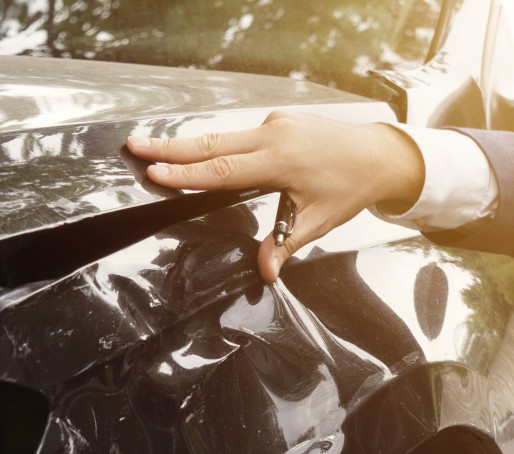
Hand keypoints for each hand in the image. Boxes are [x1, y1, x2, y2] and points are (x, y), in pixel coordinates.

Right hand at [123, 111, 424, 282]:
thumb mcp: (319, 221)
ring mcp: (276, 124)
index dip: (186, 173)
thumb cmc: (350, 187)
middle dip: (170, 147)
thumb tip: (265, 272)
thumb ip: (286, 243)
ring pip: (222, 136)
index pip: (222, 169)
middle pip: (211, 144)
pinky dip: (215, 142)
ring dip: (188, 143)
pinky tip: (195, 149)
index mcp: (281, 161)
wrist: (379, 154)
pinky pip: (240, 133)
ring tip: (152, 147)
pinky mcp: (279, 121)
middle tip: (134, 146)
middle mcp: (275, 135)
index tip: (154, 172)